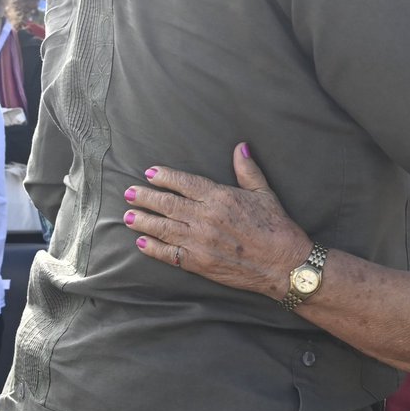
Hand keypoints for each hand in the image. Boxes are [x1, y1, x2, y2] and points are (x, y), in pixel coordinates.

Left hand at [123, 143, 312, 300]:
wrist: (282, 262)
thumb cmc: (276, 226)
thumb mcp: (264, 192)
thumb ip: (247, 170)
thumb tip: (240, 147)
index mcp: (220, 197)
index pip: (185, 183)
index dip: (165, 177)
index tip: (150, 173)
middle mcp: (205, 217)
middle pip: (168, 204)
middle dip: (145, 197)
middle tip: (129, 193)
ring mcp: (200, 241)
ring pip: (163, 228)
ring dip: (143, 221)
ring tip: (127, 216)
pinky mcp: (199, 263)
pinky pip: (169, 254)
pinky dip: (153, 248)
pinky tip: (142, 243)